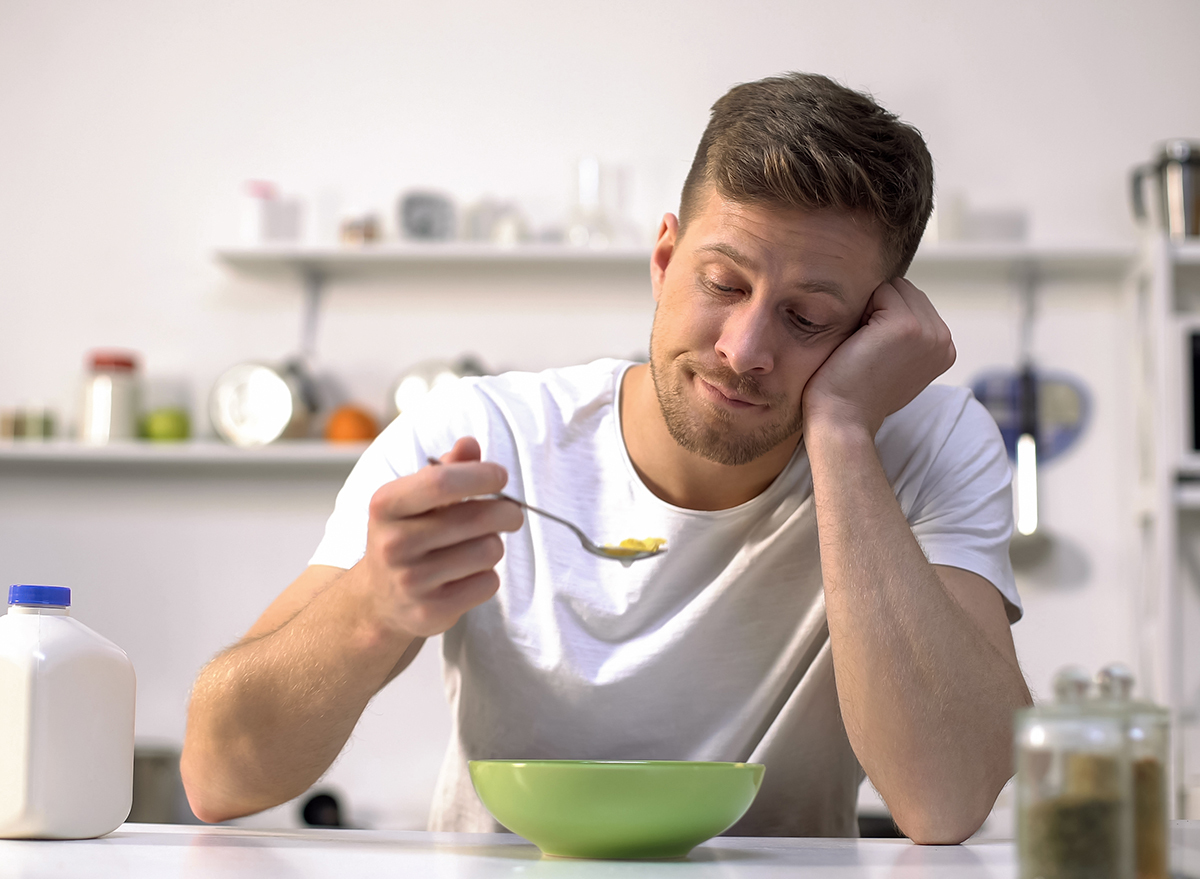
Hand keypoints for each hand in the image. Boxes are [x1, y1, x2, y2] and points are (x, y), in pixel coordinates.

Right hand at [358, 437, 523, 638]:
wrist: (378, 599)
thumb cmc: (406, 536)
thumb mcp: (415, 498)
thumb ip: (446, 469)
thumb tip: (469, 445)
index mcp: (386, 505)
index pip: (441, 482)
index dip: (480, 476)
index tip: (500, 476)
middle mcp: (393, 544)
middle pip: (477, 519)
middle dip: (506, 512)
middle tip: (511, 513)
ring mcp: (410, 581)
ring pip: (488, 551)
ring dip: (493, 545)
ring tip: (476, 546)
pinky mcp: (430, 611)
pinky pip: (488, 583)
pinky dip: (487, 576)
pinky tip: (467, 574)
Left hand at [802, 277, 954, 437]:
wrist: (844, 419)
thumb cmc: (856, 392)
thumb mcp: (896, 363)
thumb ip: (908, 337)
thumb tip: (893, 298)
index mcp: (945, 349)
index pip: (915, 303)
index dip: (885, 319)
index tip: (877, 354)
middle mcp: (944, 340)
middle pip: (906, 291)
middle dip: (880, 310)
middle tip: (867, 350)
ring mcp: (928, 332)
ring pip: (894, 288)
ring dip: (871, 309)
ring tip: (864, 346)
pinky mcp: (906, 325)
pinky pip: (880, 290)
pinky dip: (862, 309)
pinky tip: (859, 342)